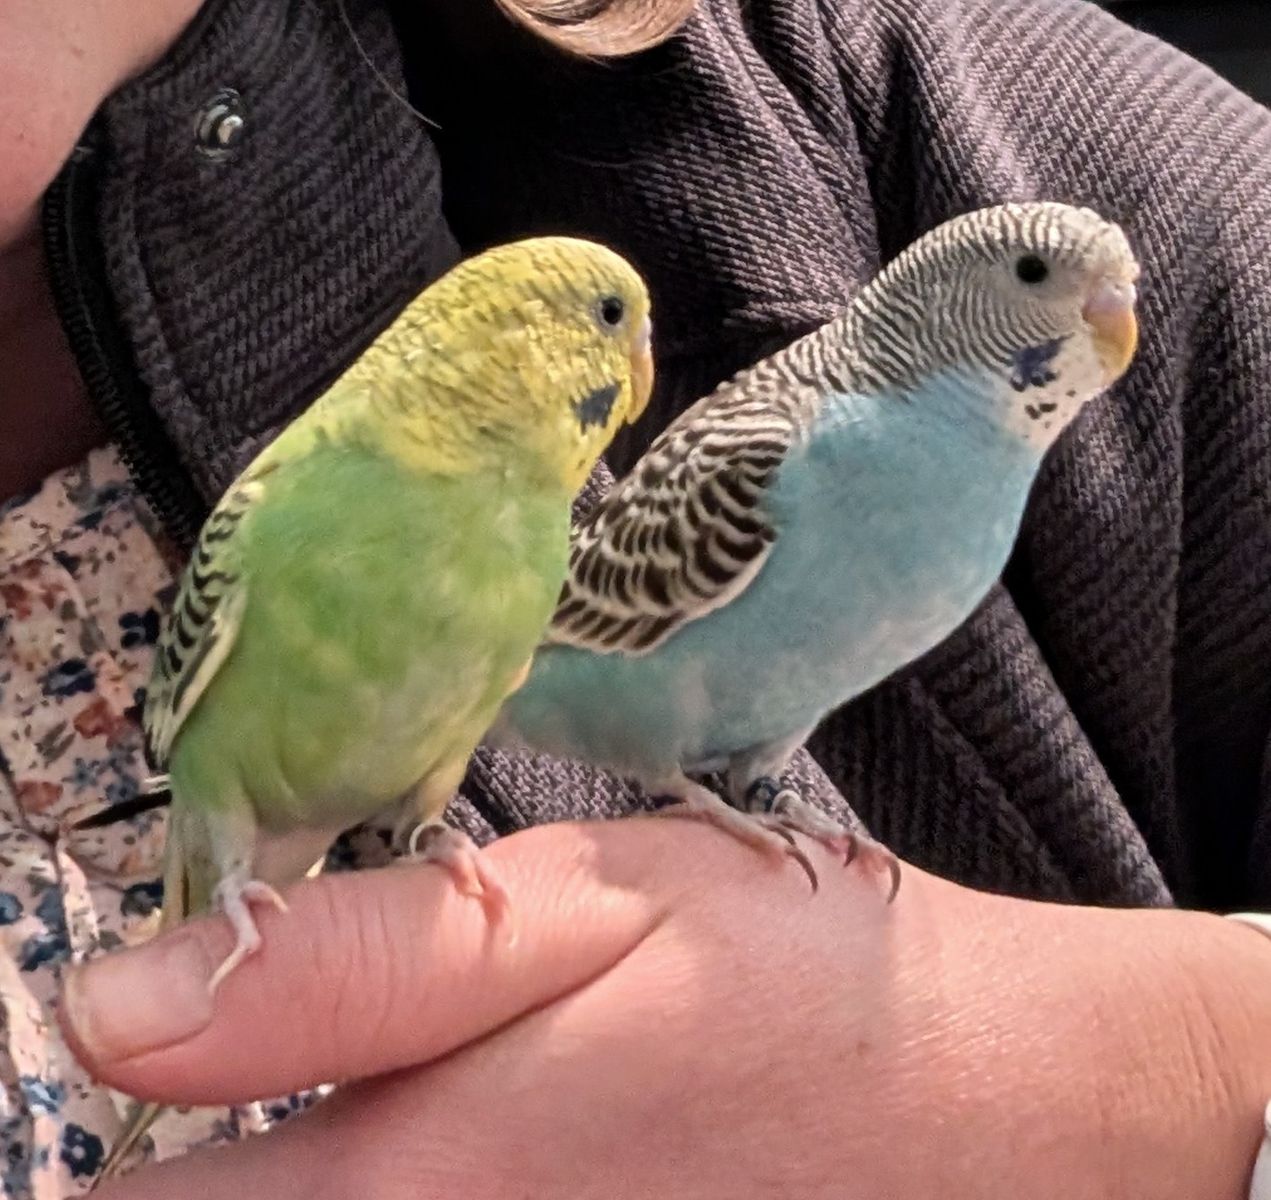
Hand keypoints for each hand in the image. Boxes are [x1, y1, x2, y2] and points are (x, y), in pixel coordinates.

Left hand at [61, 819, 1270, 1199]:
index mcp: (407, 1180)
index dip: (100, 1142)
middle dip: (192, 1158)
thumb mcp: (578, 912)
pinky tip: (459, 1116)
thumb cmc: (774, 974)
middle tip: (266, 1064)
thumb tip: (108, 1004)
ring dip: (302, 1168)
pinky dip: (389, 1177)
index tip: (111, 1059)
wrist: (969, 1093)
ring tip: (380, 1076)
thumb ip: (352, 965)